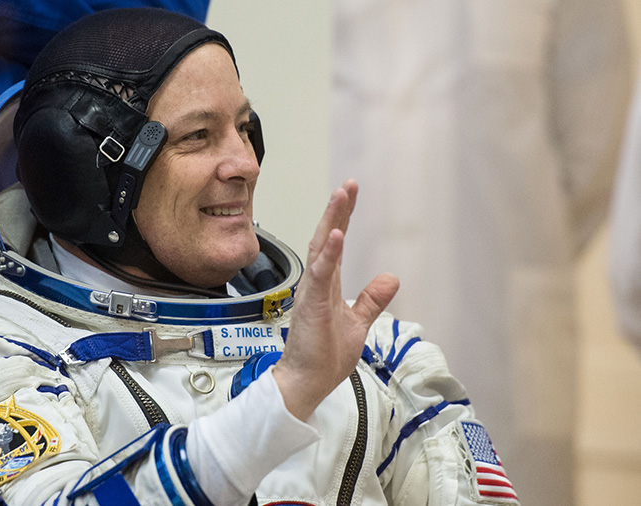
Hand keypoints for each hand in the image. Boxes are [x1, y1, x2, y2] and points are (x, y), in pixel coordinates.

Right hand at [272, 180, 398, 419]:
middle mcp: (318, 283)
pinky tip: (335, 236)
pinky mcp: (311, 304)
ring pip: (320, 249)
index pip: (336, 243)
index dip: (344, 217)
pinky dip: (328, 254)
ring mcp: (313, 292)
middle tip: (348, 185)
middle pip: (326, 237)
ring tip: (341, 196)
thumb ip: (371, 299)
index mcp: (328, 285)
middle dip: (338, 210)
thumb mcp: (358, 322)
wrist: (306, 382)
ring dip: (331, 222)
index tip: (351, 193)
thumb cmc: (324, 356)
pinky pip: (320, 274)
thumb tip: (391, 278)